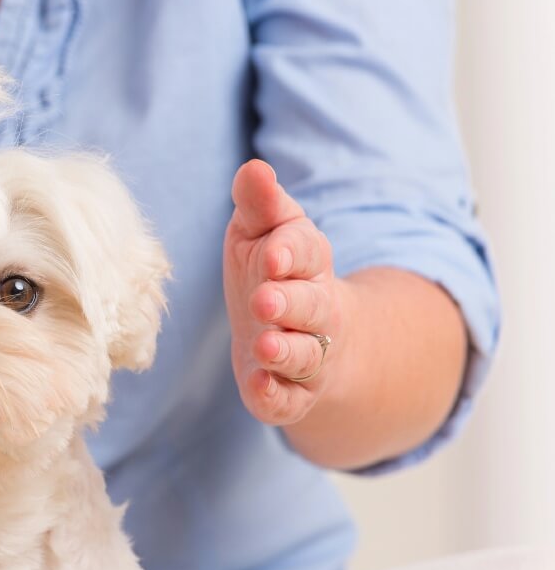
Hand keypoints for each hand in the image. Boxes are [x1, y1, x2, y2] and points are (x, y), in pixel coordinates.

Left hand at [223, 160, 346, 425]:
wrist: (299, 333)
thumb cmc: (272, 272)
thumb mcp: (261, 232)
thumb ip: (259, 205)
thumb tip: (253, 168)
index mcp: (307, 264)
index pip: (305, 252)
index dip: (289, 253)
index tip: (271, 252)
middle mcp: (315, 310)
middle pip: (311, 307)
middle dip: (290, 304)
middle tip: (264, 301)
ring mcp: (307, 355)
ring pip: (304, 356)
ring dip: (286, 352)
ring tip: (265, 346)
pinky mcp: (290, 392)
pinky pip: (288, 400)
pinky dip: (276, 396)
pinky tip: (259, 387)